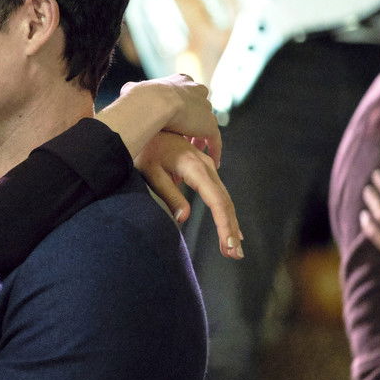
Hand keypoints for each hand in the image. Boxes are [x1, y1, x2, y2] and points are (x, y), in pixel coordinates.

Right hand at [120, 74, 222, 164]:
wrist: (155, 103)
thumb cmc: (141, 97)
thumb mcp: (133, 89)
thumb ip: (133, 90)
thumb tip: (126, 91)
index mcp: (180, 81)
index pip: (184, 93)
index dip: (179, 106)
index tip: (172, 118)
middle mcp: (196, 91)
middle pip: (198, 108)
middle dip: (191, 121)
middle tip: (183, 137)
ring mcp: (205, 108)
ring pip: (206, 124)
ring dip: (199, 137)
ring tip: (193, 152)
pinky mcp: (209, 125)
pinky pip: (214, 140)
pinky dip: (214, 150)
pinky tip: (213, 163)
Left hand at [137, 132, 241, 258]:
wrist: (147, 124)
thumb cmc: (144, 150)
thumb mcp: (151, 172)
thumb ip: (168, 194)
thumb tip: (182, 218)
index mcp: (195, 168)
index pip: (216, 200)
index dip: (224, 224)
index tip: (228, 245)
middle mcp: (206, 166)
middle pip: (225, 202)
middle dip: (231, 230)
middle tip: (235, 255)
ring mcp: (207, 166)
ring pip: (224, 198)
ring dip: (230, 224)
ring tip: (233, 249)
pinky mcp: (204, 168)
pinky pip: (218, 193)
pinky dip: (225, 212)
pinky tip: (230, 229)